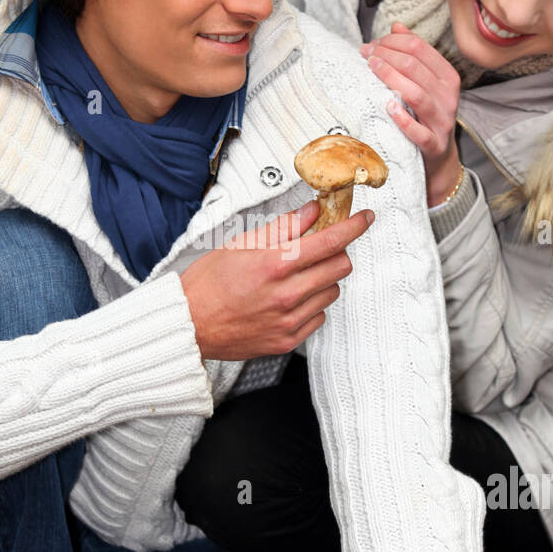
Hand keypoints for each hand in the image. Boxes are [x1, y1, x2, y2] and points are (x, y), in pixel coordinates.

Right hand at [180, 198, 373, 360]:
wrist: (188, 325)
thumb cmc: (207, 283)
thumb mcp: (240, 243)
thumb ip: (283, 227)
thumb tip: (313, 211)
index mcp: (274, 265)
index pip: (330, 242)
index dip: (354, 227)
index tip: (364, 219)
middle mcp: (286, 295)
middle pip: (340, 267)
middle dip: (337, 252)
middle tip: (320, 247)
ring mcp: (289, 320)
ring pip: (332, 292)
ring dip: (323, 278)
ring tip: (296, 276)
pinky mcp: (287, 340)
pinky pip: (318, 316)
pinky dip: (311, 303)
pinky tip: (289, 298)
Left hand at [361, 21, 461, 206]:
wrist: (439, 157)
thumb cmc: (426, 116)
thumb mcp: (426, 83)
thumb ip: (414, 55)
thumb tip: (396, 26)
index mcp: (447, 78)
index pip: (420, 49)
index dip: (393, 42)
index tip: (372, 44)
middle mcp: (448, 97)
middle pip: (416, 67)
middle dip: (387, 56)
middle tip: (365, 55)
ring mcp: (442, 122)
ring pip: (417, 94)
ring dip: (391, 78)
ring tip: (371, 69)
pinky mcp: (433, 145)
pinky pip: (419, 131)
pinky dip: (402, 118)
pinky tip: (386, 106)